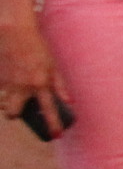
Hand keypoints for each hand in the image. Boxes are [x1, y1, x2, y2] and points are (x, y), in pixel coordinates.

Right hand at [0, 20, 68, 134]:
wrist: (14, 33)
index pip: (48, 109)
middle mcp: (22, 86)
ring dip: (7, 101)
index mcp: (40, 83)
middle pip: (13, 113)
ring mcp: (7, 83)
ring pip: (3, 103)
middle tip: (19, 109)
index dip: (52, 124)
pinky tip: (7, 76)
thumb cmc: (37, 48)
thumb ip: (60, 85)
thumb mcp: (53, 65)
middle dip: (14, 114)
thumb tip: (69, 102)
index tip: (55, 135)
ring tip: (13, 90)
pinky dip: (2, 88)